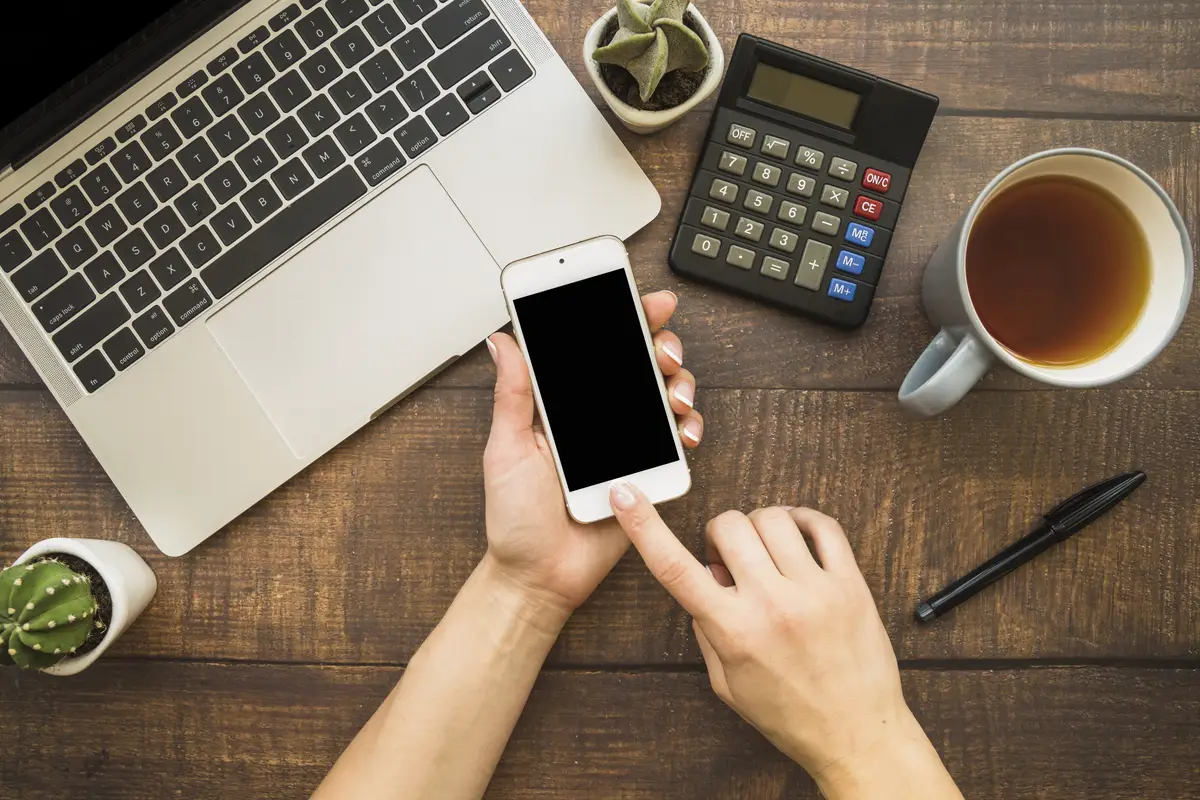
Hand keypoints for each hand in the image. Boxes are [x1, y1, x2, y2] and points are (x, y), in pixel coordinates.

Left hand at [482, 290, 704, 620]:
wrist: (540, 576)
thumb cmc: (515, 519)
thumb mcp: (505, 450)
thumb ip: (513, 395)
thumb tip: (503, 341)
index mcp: (563, 405)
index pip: (594, 350)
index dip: (622, 319)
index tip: (641, 299)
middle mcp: (598, 419)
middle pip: (639, 364)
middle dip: (660, 344)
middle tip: (661, 349)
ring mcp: (626, 444)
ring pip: (665, 396)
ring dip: (679, 383)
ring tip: (673, 393)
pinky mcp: (647, 474)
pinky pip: (676, 442)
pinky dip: (687, 429)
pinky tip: (682, 429)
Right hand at [609, 489, 961, 797]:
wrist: (858, 735)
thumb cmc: (790, 715)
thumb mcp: (727, 683)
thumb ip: (707, 628)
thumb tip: (704, 580)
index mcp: (734, 631)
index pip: (674, 566)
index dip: (642, 525)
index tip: (624, 493)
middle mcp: (772, 605)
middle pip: (727, 525)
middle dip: (719, 534)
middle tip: (729, 560)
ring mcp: (815, 591)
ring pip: (773, 517)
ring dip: (759, 527)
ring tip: (767, 554)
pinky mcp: (850, 584)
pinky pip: (823, 525)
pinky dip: (804, 520)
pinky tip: (798, 538)